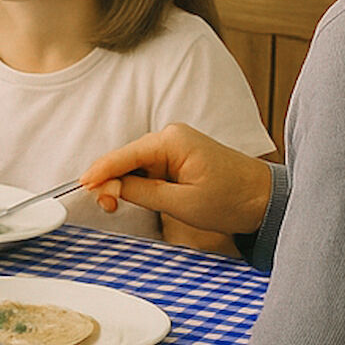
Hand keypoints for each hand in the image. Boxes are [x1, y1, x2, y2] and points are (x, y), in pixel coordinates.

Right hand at [80, 123, 273, 236]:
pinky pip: (146, 169)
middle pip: (124, 159)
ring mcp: (173, 146)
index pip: (123, 155)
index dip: (99, 172)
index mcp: (172, 141)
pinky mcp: (176, 158)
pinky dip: (135, 183)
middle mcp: (170, 137)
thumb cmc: (231, 199)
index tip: (80, 187)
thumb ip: (140, 192)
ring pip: (132, 166)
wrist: (264, 200)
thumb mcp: (181, 202)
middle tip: (107, 206)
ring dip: (121, 184)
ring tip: (115, 205)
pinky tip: (128, 196)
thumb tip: (107, 187)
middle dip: (109, 181)